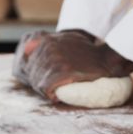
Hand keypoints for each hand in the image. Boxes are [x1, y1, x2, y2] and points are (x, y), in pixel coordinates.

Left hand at [12, 30, 132, 100]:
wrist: (107, 58)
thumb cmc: (88, 51)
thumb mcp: (65, 38)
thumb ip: (44, 42)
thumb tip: (25, 49)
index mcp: (46, 42)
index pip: (28, 62)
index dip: (36, 73)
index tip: (46, 78)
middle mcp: (47, 50)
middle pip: (32, 73)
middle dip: (39, 82)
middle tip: (52, 88)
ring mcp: (54, 61)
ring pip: (37, 82)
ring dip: (45, 89)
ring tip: (57, 91)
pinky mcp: (61, 74)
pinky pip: (46, 88)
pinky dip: (51, 94)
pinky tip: (59, 95)